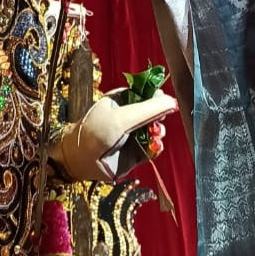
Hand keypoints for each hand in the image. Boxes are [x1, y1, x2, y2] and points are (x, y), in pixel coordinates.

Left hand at [51, 89, 175, 182]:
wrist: (81, 160)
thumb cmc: (96, 132)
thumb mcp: (122, 117)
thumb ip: (148, 108)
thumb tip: (173, 101)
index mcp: (122, 100)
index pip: (147, 94)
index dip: (156, 99)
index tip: (162, 103)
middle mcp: (129, 117)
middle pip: (154, 113)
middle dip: (159, 117)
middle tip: (157, 122)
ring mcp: (133, 135)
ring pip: (156, 131)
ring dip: (159, 133)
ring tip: (155, 135)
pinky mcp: (136, 153)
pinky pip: (152, 148)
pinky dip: (156, 147)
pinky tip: (155, 146)